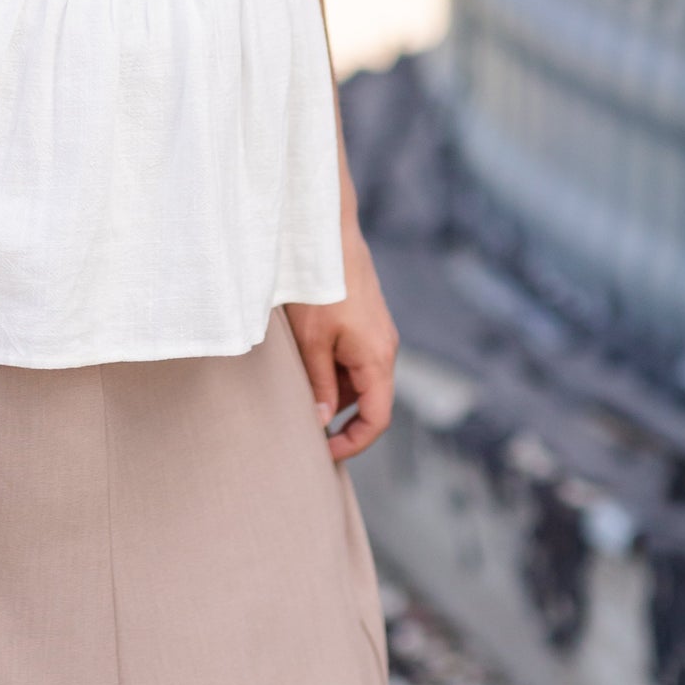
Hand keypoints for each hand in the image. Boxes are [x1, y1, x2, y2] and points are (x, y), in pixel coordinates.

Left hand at [285, 220, 398, 461]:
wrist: (327, 231)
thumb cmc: (318, 284)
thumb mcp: (311, 341)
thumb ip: (318, 384)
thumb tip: (321, 422)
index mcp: (378, 358)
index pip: (377, 419)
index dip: (353, 443)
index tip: (324, 453)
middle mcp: (385, 347)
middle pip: (369, 399)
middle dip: (340, 418)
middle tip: (305, 428)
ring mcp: (378, 330)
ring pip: (361, 377)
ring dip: (335, 390)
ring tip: (299, 391)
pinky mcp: (367, 317)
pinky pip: (356, 355)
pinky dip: (335, 367)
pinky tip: (307, 360)